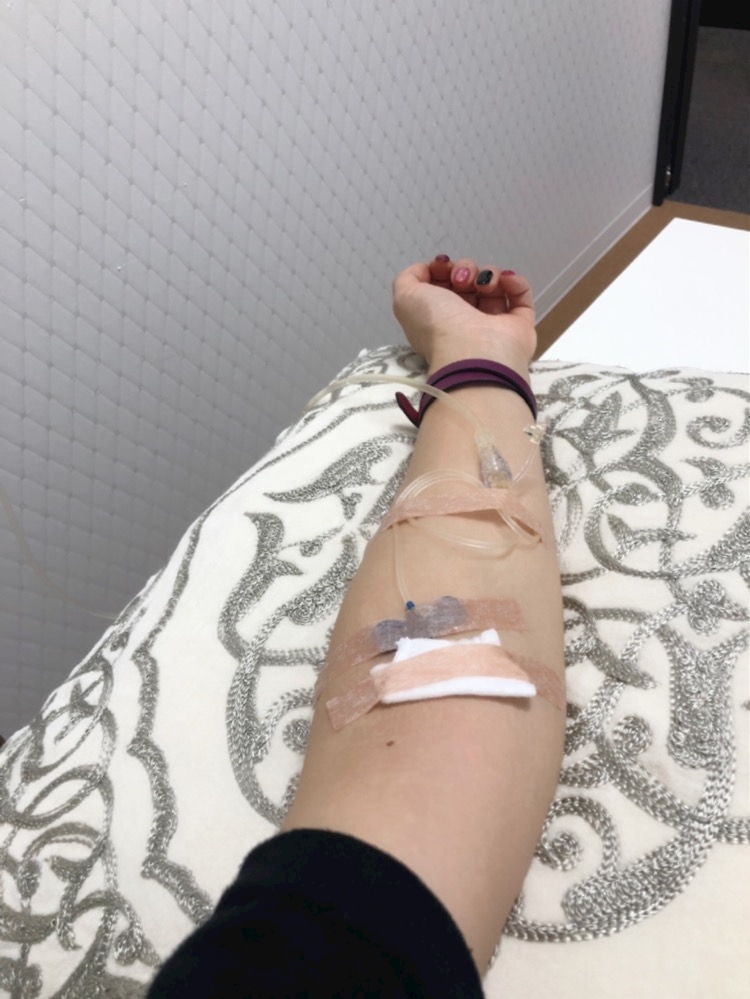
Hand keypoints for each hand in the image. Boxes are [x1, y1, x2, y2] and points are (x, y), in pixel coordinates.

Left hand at [392, 256, 536, 373]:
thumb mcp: (406, 298)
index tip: (442, 265)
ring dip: (488, 274)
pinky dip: (514, 282)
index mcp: (438, 318)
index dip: (441, 269)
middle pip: (468, 282)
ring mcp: (493, 323)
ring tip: (483, 285)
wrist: (474, 353)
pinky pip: (520, 294)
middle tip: (461, 280)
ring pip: (492, 285)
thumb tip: (426, 269)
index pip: (443, 285)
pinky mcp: (519, 325)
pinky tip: (505, 281)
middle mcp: (465, 320)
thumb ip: (408, 279)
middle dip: (464, 270)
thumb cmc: (438, 326)